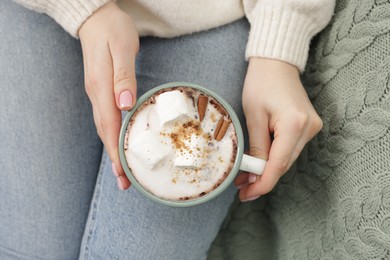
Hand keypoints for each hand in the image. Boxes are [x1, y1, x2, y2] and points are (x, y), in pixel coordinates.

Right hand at [79, 2, 138, 189]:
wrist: (96, 17)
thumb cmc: (113, 30)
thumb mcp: (122, 48)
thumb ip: (124, 77)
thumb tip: (125, 104)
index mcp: (102, 88)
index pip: (110, 127)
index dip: (117, 152)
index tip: (124, 173)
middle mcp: (96, 94)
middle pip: (105, 133)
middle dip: (115, 159)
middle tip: (124, 183)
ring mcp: (97, 93)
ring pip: (105, 128)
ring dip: (113, 150)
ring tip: (122, 171)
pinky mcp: (101, 89)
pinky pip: (106, 118)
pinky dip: (113, 135)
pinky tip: (119, 142)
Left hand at [235, 58, 322, 200]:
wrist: (277, 63)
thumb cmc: (261, 83)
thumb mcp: (253, 116)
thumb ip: (257, 147)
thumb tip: (253, 175)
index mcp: (294, 124)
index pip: (278, 165)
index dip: (262, 184)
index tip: (246, 195)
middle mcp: (309, 128)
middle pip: (284, 164)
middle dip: (261, 179)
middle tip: (241, 188)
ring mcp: (312, 128)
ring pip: (287, 159)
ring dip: (267, 169)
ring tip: (244, 177)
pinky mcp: (308, 127)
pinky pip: (290, 149)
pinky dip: (274, 157)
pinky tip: (259, 161)